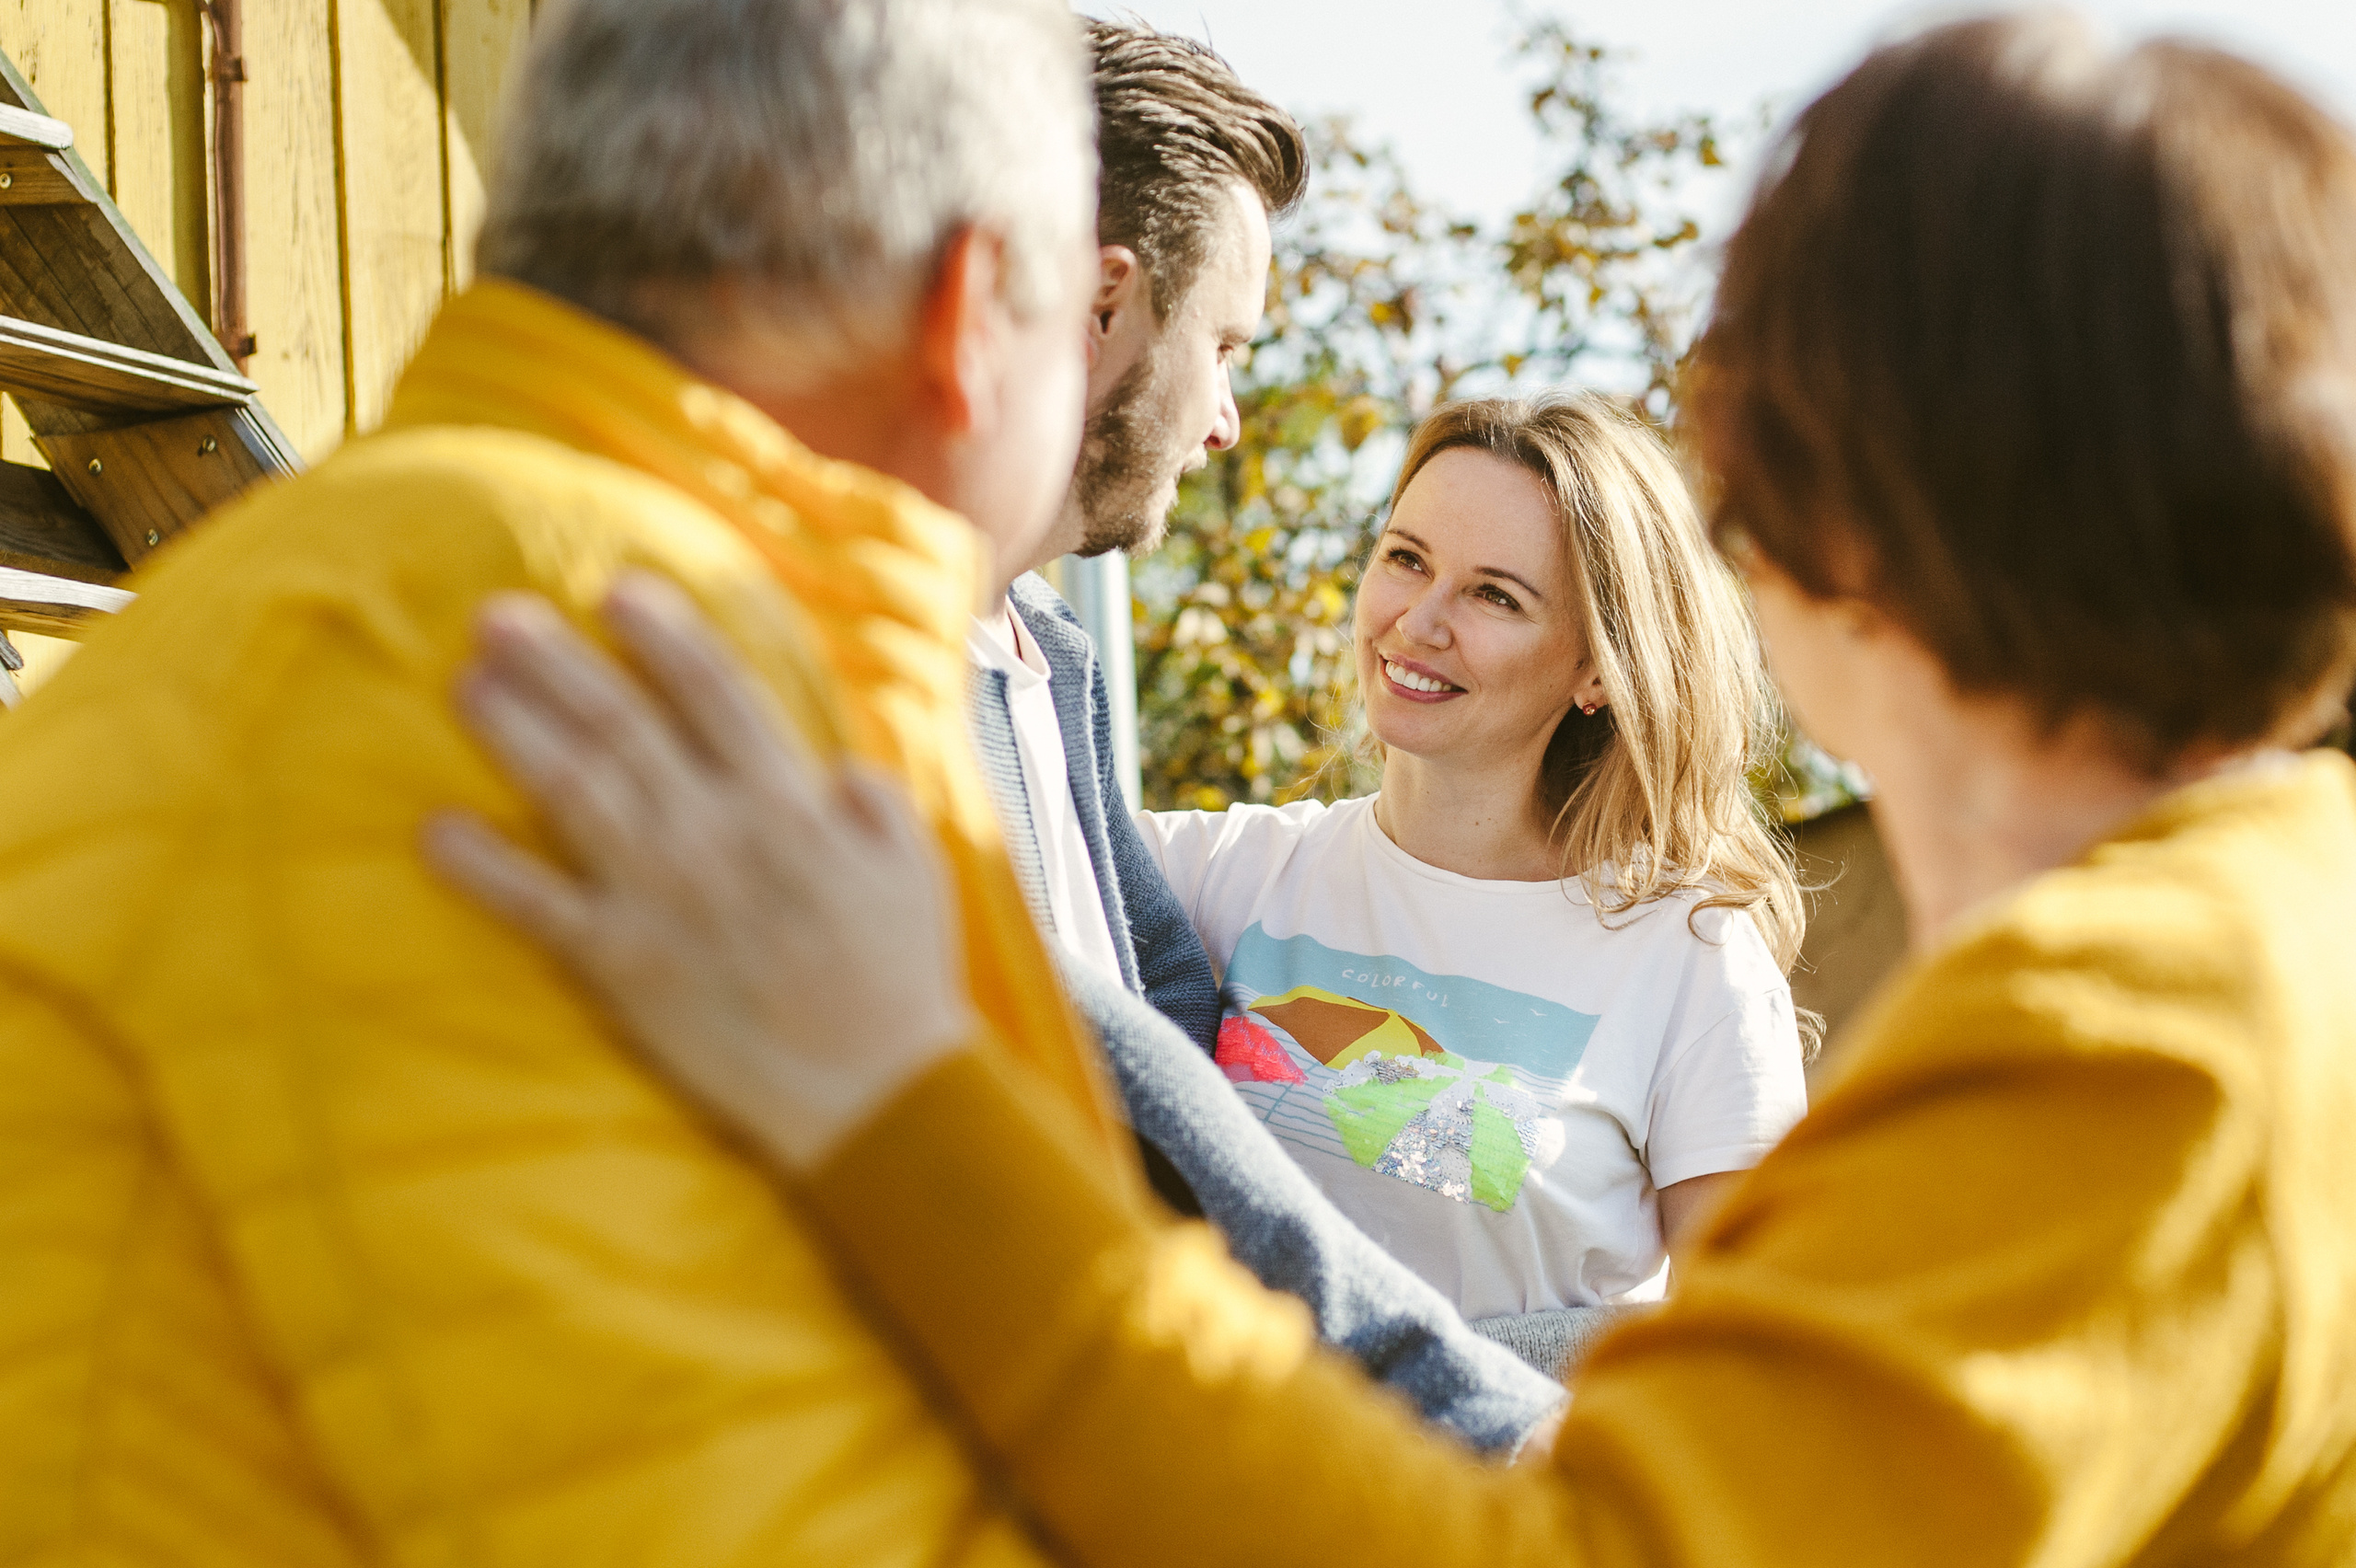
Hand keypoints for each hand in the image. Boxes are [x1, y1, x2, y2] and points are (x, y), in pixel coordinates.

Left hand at [423, 572, 973, 1168]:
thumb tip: (829, 764)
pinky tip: (435, 831)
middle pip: (622, 724)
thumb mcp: (914, 864)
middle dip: (557, 664)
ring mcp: (663, 897)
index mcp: (788, 802)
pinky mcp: (624, 965)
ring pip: (572, 792)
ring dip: (513, 732)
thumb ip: (871, 798)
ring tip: (466, 684)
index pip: (716, 692)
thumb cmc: (900, 976)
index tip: (618, 589)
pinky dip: (484, 870)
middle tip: (496, 615)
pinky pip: (538, 908)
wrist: (874, 1092)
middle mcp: (716, 832)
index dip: (664, 634)